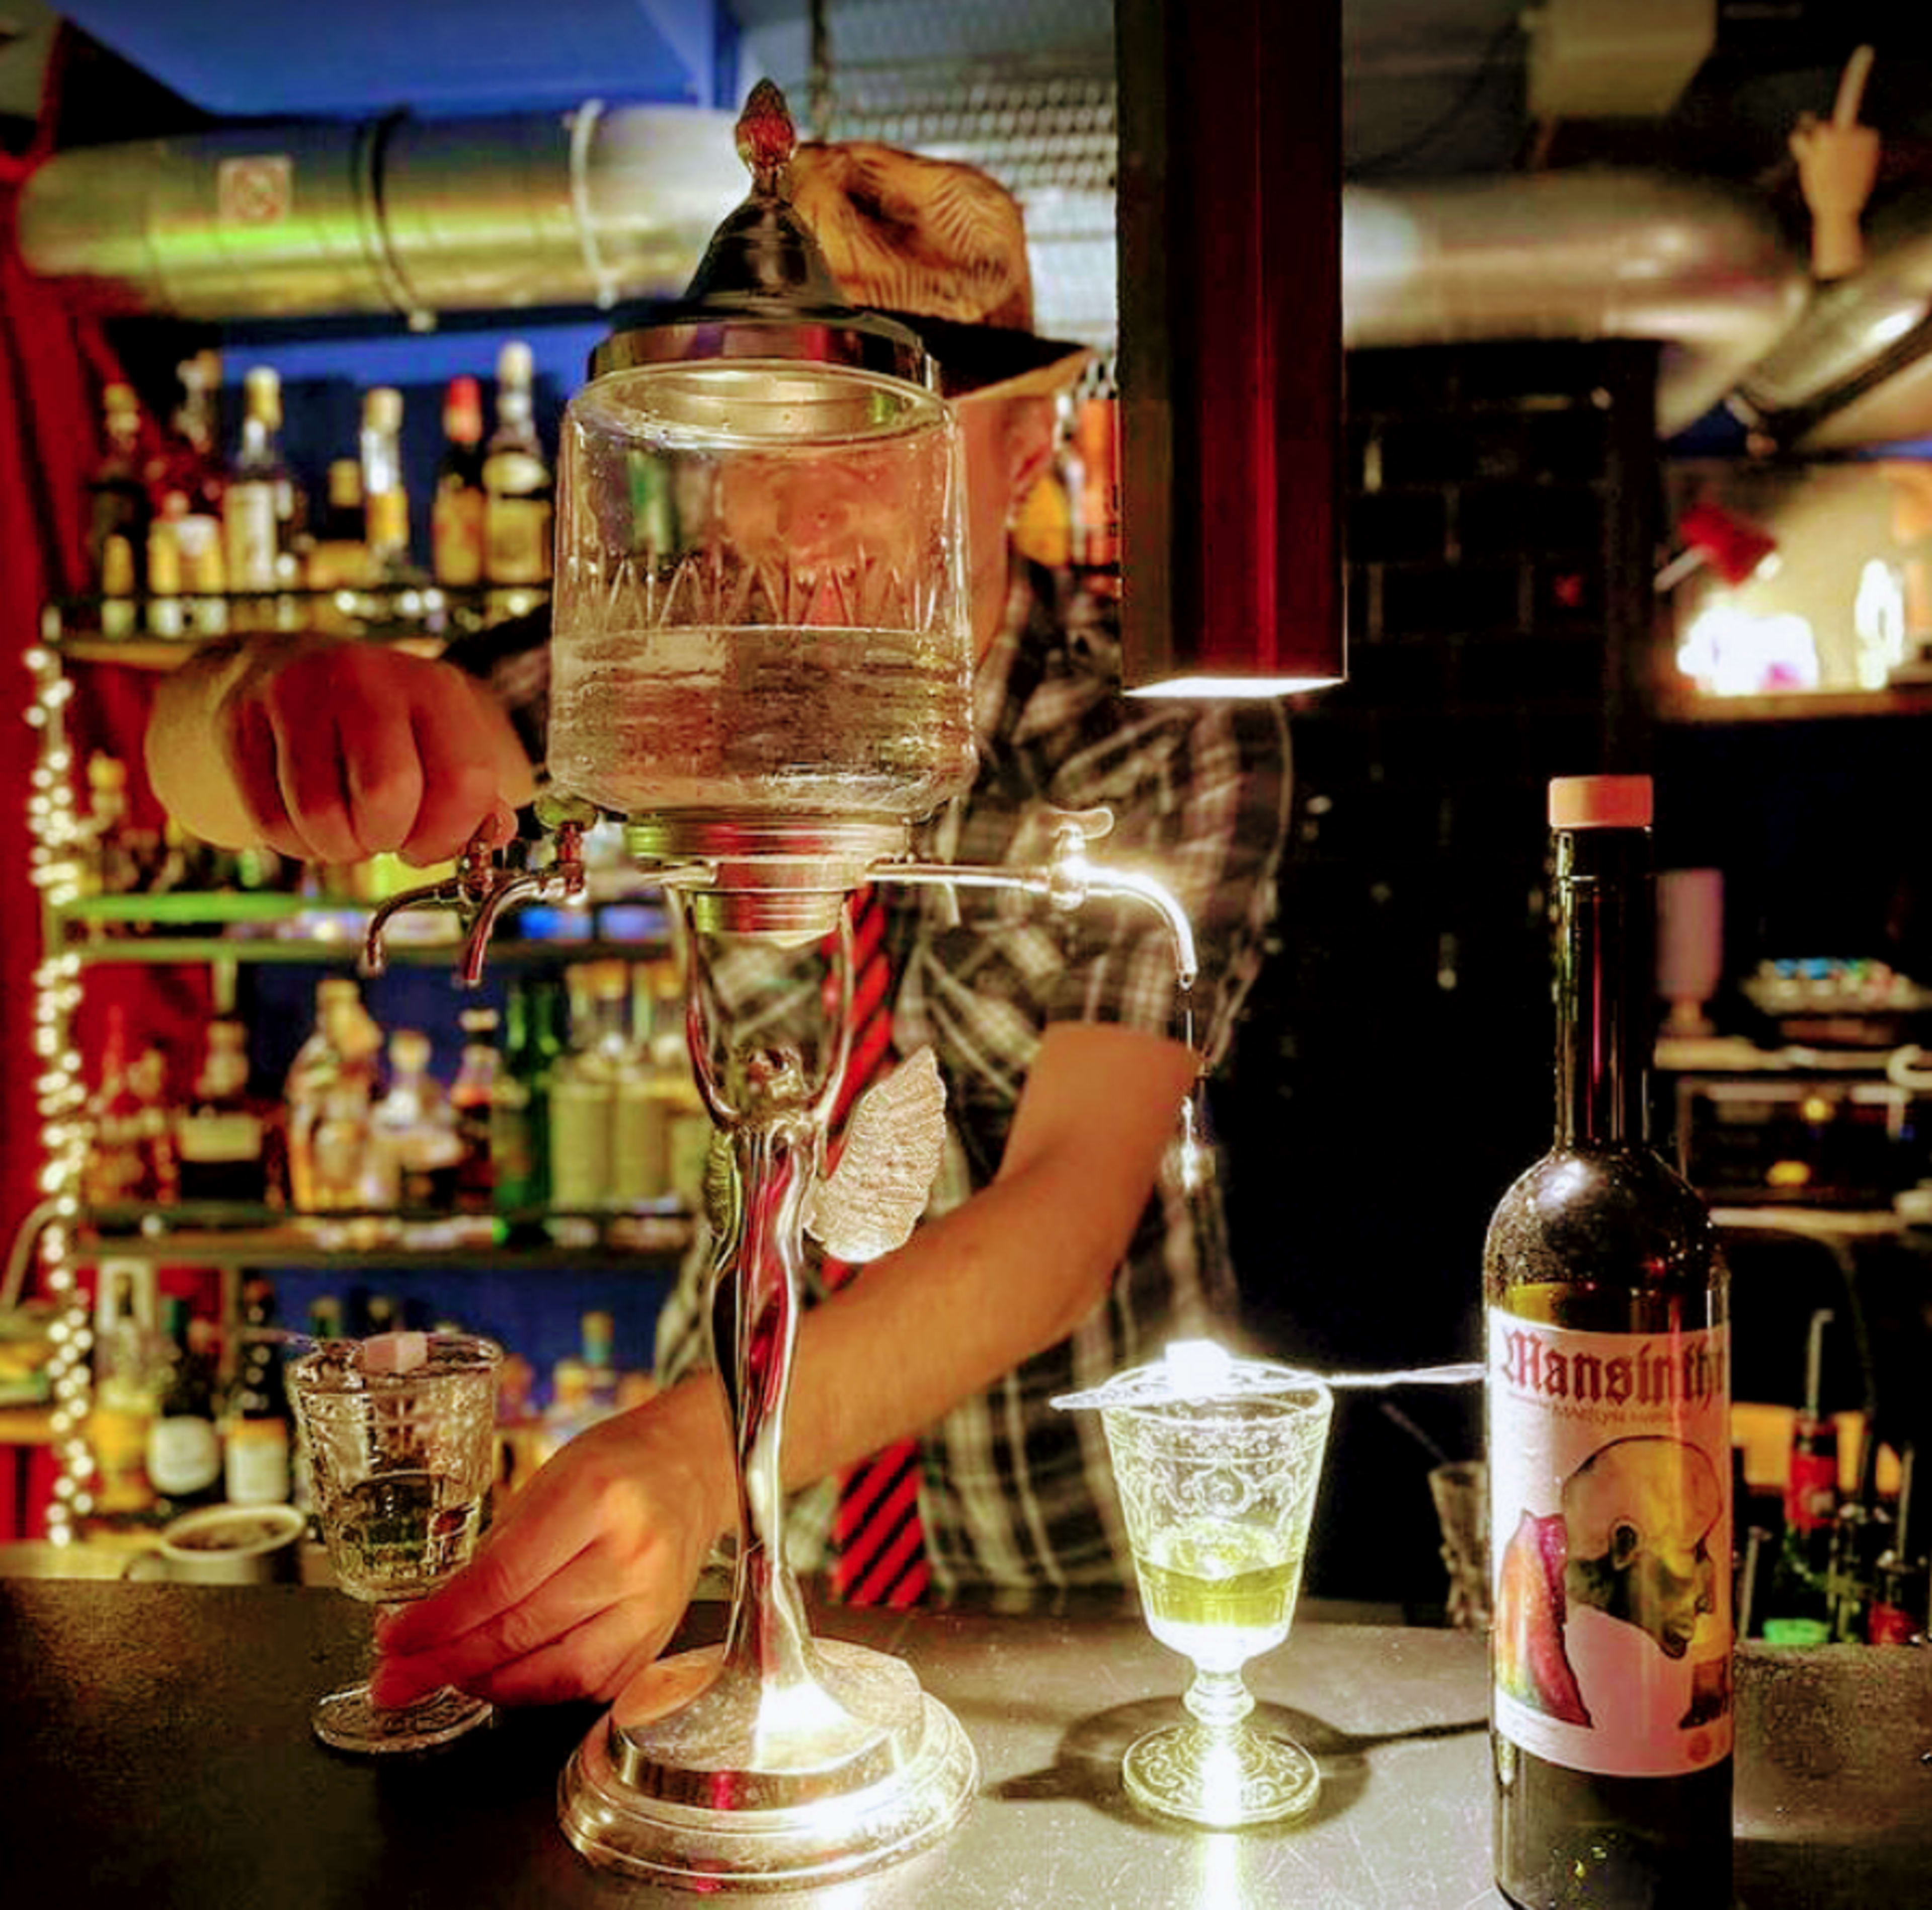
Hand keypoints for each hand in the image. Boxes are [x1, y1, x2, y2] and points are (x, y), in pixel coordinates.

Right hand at [219, 642, 531, 865]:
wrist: (295, 673)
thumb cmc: (387, 732)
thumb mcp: (442, 747)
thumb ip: (475, 800)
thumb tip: (494, 833)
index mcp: (434, 688)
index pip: (463, 782)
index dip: (448, 836)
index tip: (427, 843)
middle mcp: (365, 677)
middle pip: (387, 796)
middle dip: (387, 839)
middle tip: (381, 834)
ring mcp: (295, 693)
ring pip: (320, 815)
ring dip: (338, 848)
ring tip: (345, 829)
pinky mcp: (240, 719)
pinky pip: (270, 820)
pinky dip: (295, 844)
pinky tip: (308, 823)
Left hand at [370, 1382, 730, 1709]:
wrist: (693, 1470)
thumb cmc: (615, 1466)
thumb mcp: (547, 1480)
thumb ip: (496, 1549)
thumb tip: (432, 1618)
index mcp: (597, 1497)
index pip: (501, 1580)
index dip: (438, 1620)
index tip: (394, 1637)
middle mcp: (632, 1554)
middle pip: (520, 1631)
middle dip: (443, 1663)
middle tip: (393, 1680)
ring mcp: (652, 1605)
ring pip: (553, 1673)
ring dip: (484, 1685)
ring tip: (443, 1678)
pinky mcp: (659, 1638)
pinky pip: (588, 1687)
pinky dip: (536, 1690)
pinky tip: (503, 1678)